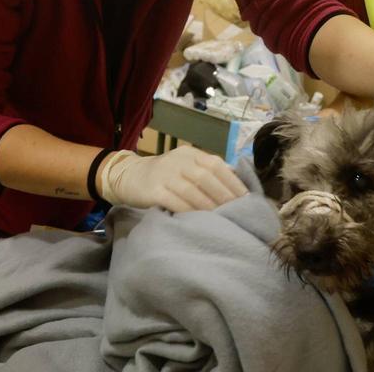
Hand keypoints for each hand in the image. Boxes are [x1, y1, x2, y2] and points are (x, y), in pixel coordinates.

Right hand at [97, 146, 247, 212]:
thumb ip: (206, 173)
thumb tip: (235, 188)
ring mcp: (165, 174)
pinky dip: (188, 210)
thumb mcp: (185, 168)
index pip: (216, 164)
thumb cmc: (164, 176)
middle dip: (224, 195)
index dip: (233, 181)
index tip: (246, 198)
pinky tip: (198, 220)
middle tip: (236, 212)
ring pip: (192, 190)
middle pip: (206, 176)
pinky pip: (174, 201)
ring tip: (221, 219)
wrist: (128, 176)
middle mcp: (179, 160)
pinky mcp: (153, 189)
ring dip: (209, 205)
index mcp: (191, 153)